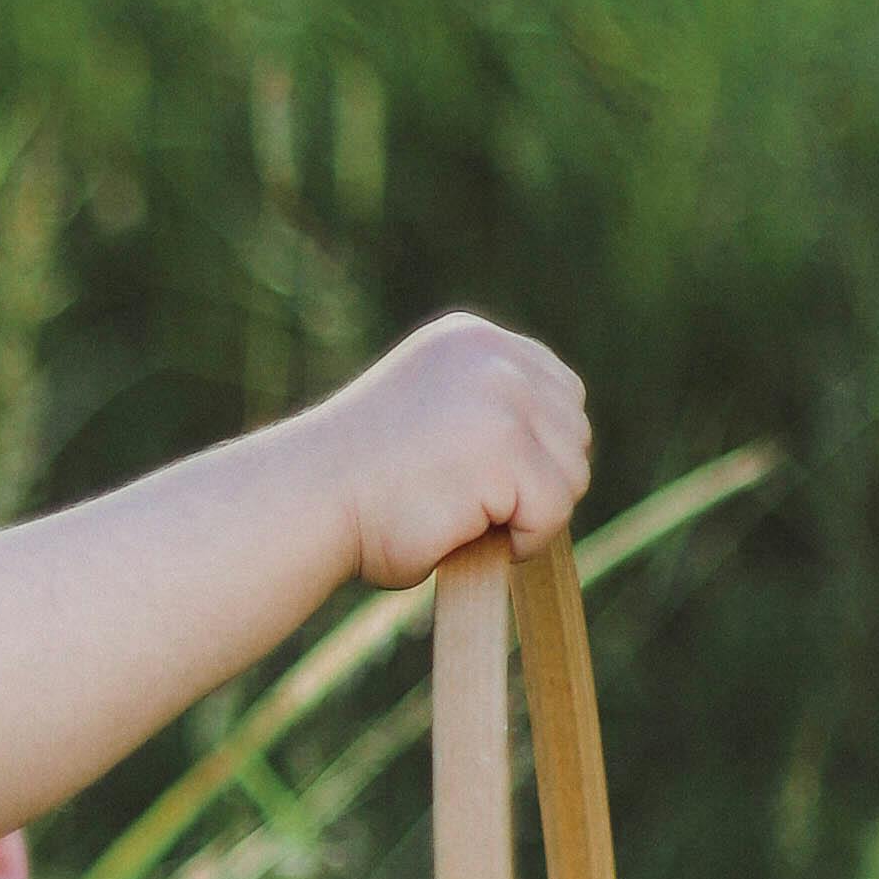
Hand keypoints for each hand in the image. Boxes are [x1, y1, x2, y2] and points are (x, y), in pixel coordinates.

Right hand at [319, 316, 589, 589]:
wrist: (305, 501)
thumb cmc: (354, 484)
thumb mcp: (427, 417)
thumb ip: (483, 415)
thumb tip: (555, 457)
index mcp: (471, 340)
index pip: (556, 389)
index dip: (536, 446)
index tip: (487, 479)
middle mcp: (494, 355)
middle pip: (573, 430)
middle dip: (537, 480)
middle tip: (473, 507)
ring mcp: (503, 396)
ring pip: (570, 474)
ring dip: (528, 513)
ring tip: (462, 519)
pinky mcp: (505, 447)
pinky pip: (553, 510)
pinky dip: (522, 539)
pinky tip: (465, 533)